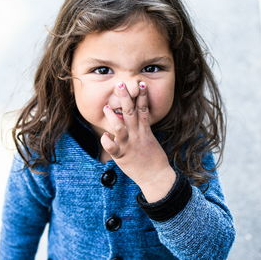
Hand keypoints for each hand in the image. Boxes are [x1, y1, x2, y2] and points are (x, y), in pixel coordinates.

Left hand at [100, 81, 175, 201]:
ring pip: (120, 127)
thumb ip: (141, 128)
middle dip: (125, 98)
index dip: (142, 96)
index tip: (140, 83)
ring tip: (106, 107)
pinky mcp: (122, 156)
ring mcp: (129, 144)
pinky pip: (113, 148)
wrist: (156, 177)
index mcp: (144, 130)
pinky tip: (104, 137)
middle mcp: (136, 135)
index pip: (143, 109)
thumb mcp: (149, 139)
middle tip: (120, 85)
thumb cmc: (152, 158)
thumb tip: (134, 119)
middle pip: (130, 113)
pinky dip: (107, 142)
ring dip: (113, 117)